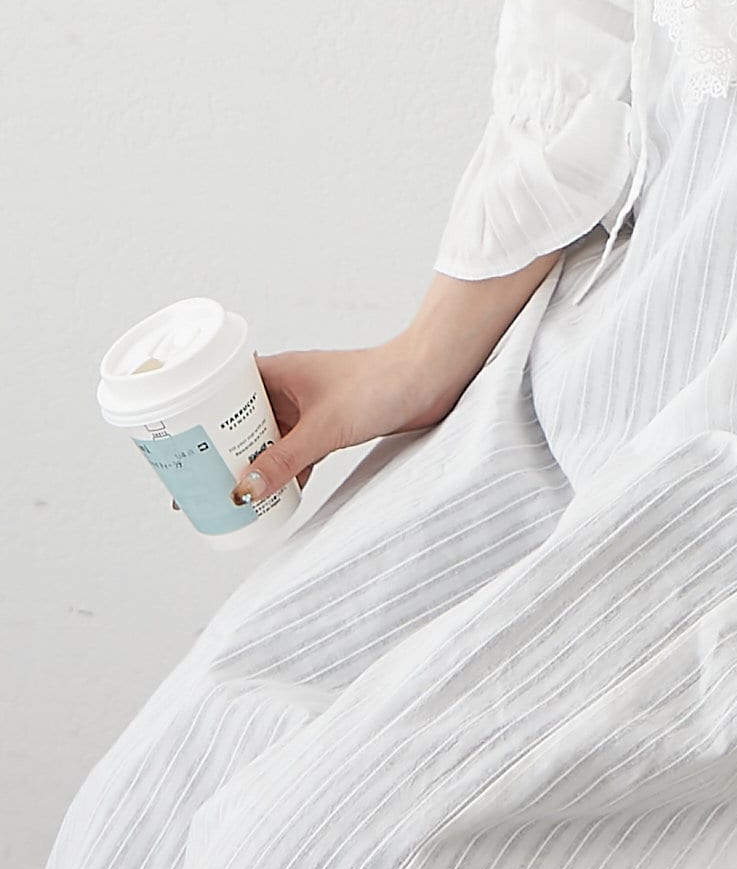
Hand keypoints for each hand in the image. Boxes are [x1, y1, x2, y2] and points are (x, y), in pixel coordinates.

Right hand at [168, 338, 480, 511]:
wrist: (432, 376)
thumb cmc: (381, 385)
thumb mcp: (325, 428)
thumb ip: (283, 461)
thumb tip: (241, 492)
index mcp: (275, 372)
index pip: (218, 393)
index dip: (194, 420)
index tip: (172, 450)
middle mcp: (286, 386)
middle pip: (236, 420)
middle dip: (215, 451)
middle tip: (190, 485)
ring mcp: (307, 404)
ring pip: (264, 437)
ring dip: (248, 463)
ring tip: (224, 496)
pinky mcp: (329, 421)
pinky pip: (292, 448)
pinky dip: (280, 469)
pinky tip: (271, 495)